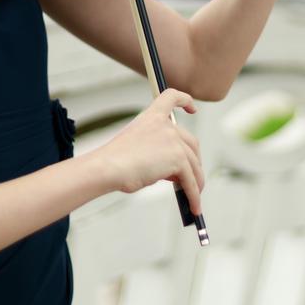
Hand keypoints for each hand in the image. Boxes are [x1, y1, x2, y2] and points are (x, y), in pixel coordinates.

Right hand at [89, 88, 205, 214]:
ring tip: (194, 196)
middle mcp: (166, 125)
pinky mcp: (178, 159)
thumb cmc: (114, 162)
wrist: (108, 167)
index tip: (192, 109)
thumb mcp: (138, 149)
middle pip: (191, 143)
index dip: (185, 100)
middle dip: (193, 161)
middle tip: (191, 177)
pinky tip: (194, 208)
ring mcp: (174, 141)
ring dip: (196, 182)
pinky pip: (191, 181)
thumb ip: (158, 153)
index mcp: (152, 116)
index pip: (172, 97)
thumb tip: (177, 174)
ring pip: (194, 165)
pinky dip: (194, 196)